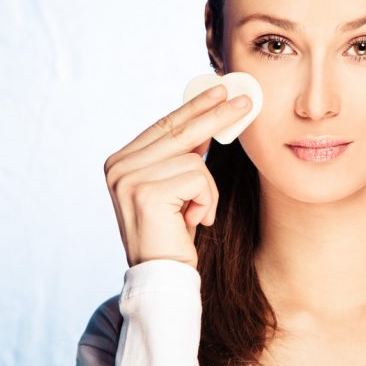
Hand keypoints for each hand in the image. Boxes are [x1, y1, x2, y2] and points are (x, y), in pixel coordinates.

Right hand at [103, 84, 251, 268]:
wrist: (164, 276)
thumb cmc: (174, 234)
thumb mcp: (178, 188)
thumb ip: (184, 155)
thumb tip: (209, 120)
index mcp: (122, 161)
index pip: (165, 125)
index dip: (195, 106)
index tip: (220, 89)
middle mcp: (119, 166)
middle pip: (180, 130)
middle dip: (217, 114)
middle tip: (246, 99)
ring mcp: (128, 178)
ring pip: (195, 160)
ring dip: (207, 191)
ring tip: (195, 215)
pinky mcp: (145, 192)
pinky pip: (199, 178)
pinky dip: (206, 201)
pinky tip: (193, 221)